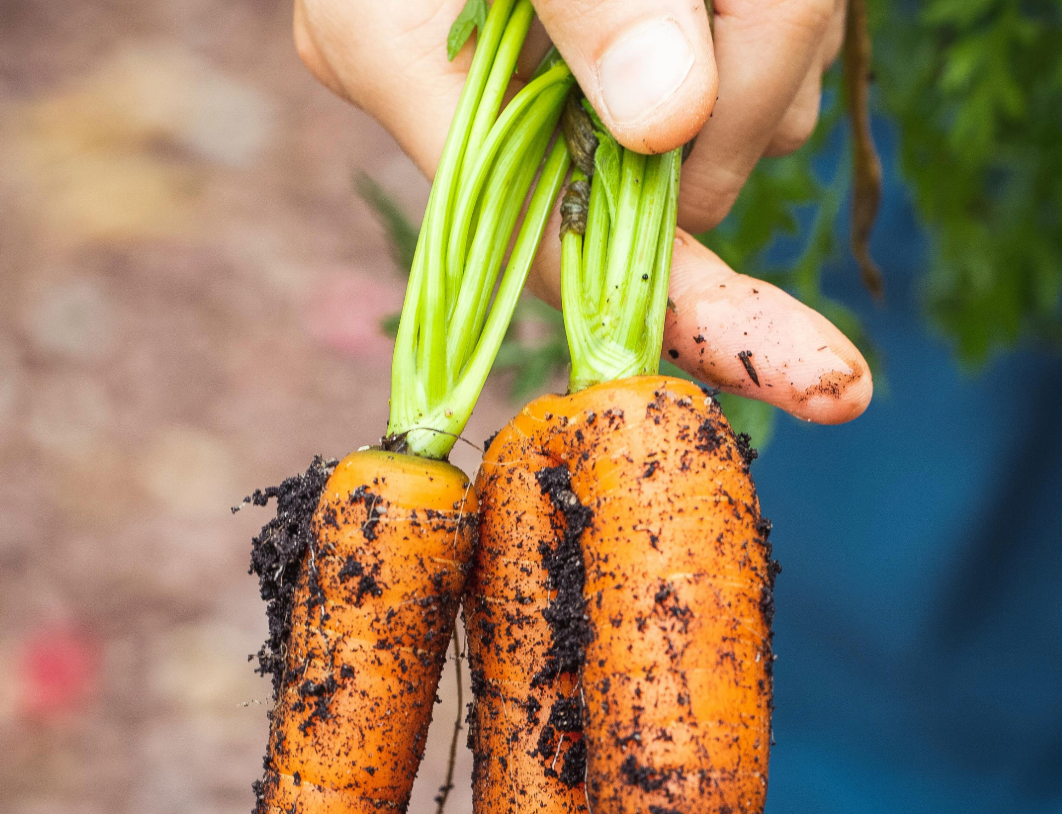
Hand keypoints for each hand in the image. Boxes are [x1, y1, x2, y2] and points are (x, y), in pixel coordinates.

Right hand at [295, 0, 869, 422]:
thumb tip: (666, 126)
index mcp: (396, 58)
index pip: (559, 251)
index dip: (694, 315)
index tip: (817, 378)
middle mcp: (462, 92)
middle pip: (658, 192)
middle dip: (750, 97)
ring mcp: (536, 77)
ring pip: (715, 133)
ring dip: (771, 41)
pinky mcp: (605, 51)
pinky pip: (727, 83)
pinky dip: (768, 26)